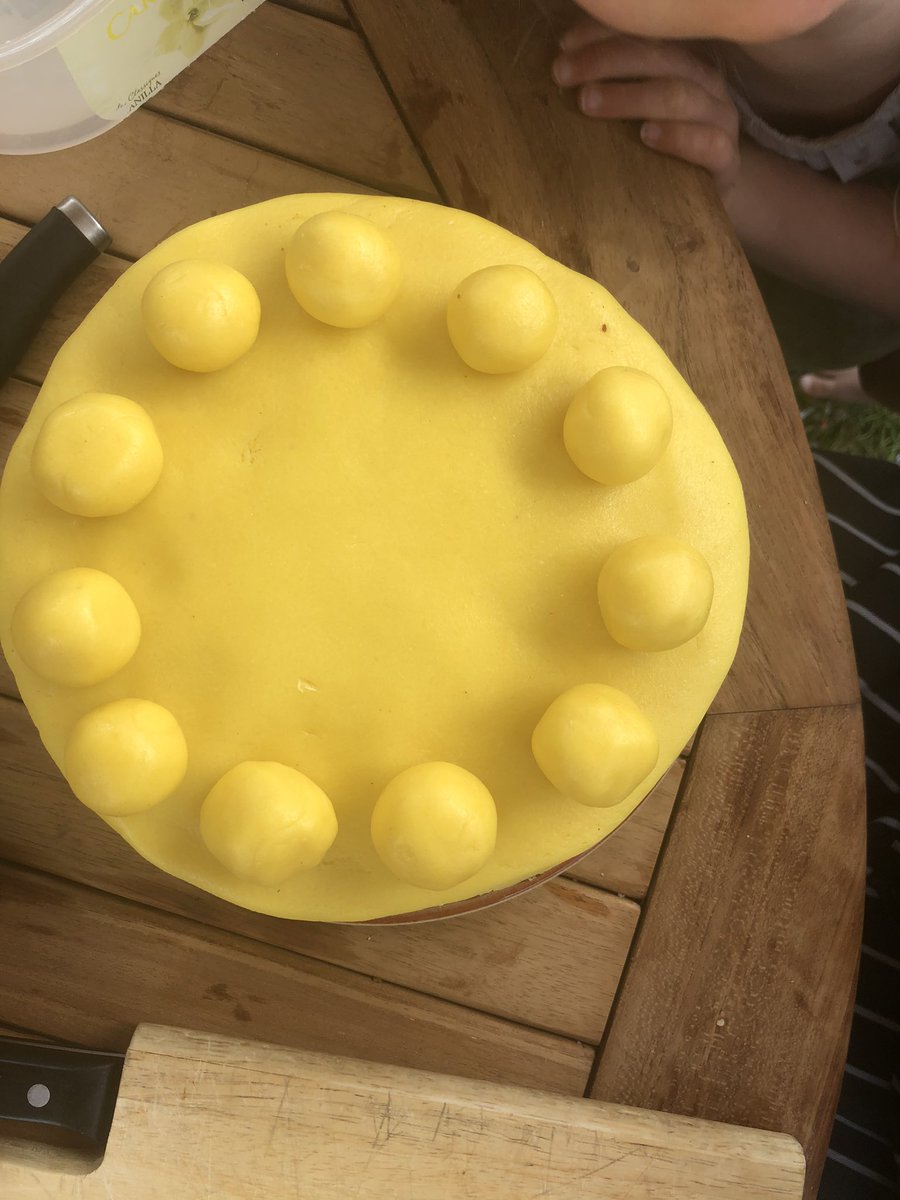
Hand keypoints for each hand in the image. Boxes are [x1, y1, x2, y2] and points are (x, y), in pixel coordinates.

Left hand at [552, 18, 741, 194]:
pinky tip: (646, 135)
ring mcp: (720, 120)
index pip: (646, 35)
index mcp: (685, 62)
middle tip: (563, 75)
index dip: (604, 35)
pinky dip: (677, 137)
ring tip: (588, 102)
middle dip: (607, 61)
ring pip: (680, 96)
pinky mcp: (727, 161)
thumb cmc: (663, 153)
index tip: (564, 46)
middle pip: (660, 58)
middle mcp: (706, 83)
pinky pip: (709, 144)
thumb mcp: (637, 114)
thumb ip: (613, 89)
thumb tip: (561, 69)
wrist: (708, 198)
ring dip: (631, 96)